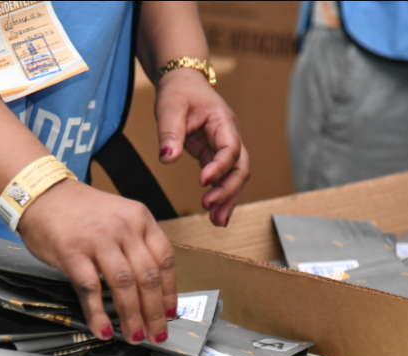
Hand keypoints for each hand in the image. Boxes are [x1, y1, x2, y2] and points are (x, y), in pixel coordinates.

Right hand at [17, 179, 176, 344]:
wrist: (41, 193)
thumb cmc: (79, 210)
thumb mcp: (118, 216)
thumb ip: (135, 243)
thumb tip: (148, 286)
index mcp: (139, 218)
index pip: (165, 259)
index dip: (169, 291)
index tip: (170, 313)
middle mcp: (123, 228)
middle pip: (148, 277)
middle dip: (154, 313)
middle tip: (157, 334)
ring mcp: (98, 240)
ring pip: (124, 286)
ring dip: (132, 317)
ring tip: (134, 336)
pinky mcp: (73, 253)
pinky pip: (91, 289)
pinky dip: (99, 313)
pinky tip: (104, 329)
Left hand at [155, 68, 250, 225]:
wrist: (183, 82)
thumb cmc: (178, 91)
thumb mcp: (169, 108)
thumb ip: (169, 133)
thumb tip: (167, 158)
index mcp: (222, 121)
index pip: (230, 147)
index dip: (220, 166)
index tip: (203, 182)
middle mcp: (229, 135)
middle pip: (240, 167)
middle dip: (229, 190)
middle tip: (211, 208)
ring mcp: (224, 146)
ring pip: (235, 176)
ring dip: (228, 198)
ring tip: (217, 222)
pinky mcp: (214, 155)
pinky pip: (222, 177)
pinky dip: (220, 195)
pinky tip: (215, 214)